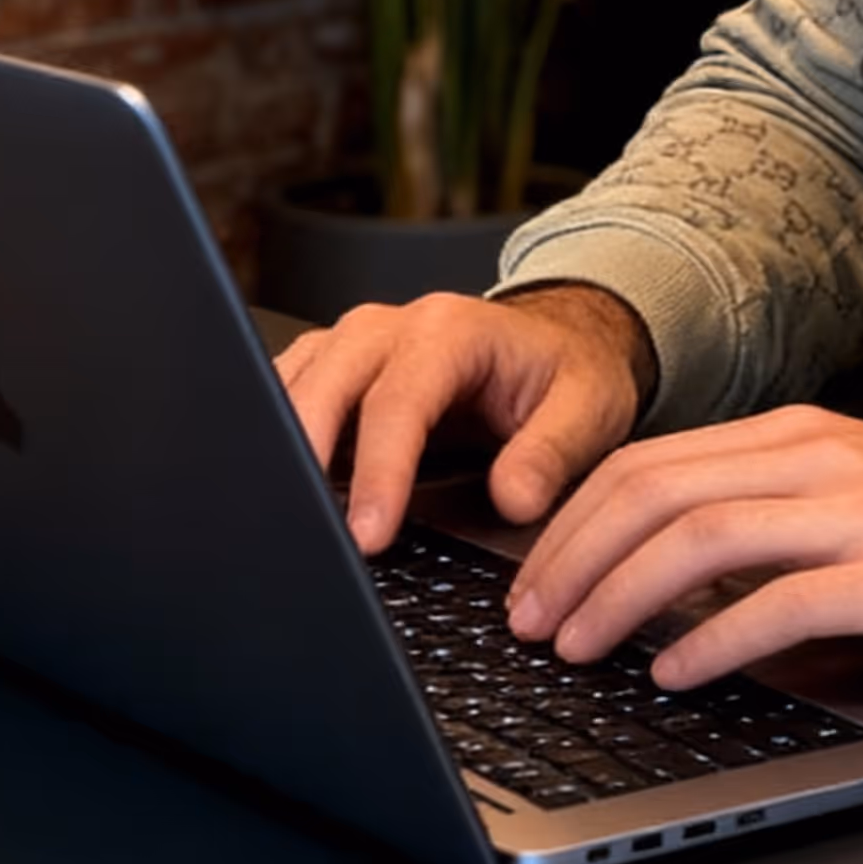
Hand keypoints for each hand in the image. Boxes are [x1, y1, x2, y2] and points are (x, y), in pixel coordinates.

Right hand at [277, 283, 652, 550]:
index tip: (368, 535)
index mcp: (452, 331)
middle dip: (307, 456)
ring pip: (292, 384)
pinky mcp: (333, 368)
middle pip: (326, 383)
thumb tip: (513, 499)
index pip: (399, 401)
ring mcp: (354, 344)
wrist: (557, 340)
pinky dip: (275, 437)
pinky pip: (285, 392)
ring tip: (281, 517)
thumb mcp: (588, 409)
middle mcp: (391, 328)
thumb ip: (551, 453)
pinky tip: (275, 487)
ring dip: (280, 445)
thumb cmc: (567, 372)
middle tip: (306, 531)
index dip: (381, 470)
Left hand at [506, 405, 862, 690]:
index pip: (653, 462)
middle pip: (654, 492)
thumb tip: (672, 592)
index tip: (529, 581)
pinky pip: (779, 604)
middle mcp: (828, 458)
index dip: (572, 522)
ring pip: (698, 538)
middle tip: (525, 624)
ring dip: (616, 598)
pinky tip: (673, 676)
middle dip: (568, 560)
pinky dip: (708, 641)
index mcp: (810, 437)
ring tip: (574, 650)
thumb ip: (781, 532)